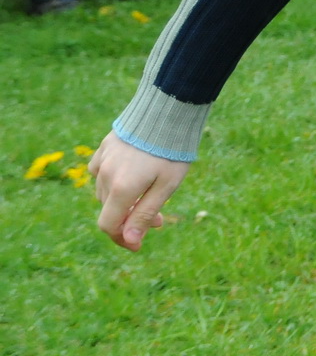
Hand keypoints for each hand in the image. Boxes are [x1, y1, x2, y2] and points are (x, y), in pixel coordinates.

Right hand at [89, 131, 189, 251]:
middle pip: (110, 210)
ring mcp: (103, 159)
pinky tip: (133, 176)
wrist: (168, 110)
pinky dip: (115, 181)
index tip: (138, 245)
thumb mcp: (166, 186)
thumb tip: (130, 242)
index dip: (122, 239)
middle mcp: (105, 176)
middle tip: (160, 219)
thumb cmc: (172, 151)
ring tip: (151, 196)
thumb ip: (145, 214)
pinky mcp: (105, 146)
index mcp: (120, 189)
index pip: (108, 225)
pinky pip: (102, 171)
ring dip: (125, 201)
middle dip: (131, 219)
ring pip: (106, 192)